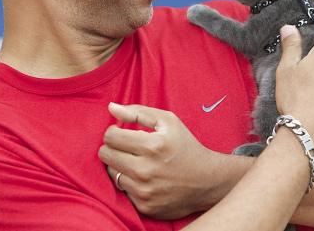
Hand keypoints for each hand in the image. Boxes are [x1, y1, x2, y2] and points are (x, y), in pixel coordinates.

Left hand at [98, 103, 233, 218]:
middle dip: (112, 147)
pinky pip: (121, 189)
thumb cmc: (185, 146)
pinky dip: (128, 181)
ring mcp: (144, 191)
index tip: (122, 132)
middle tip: (126, 146)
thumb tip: (111, 107)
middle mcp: (146, 170)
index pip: (110, 136)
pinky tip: (142, 176)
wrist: (207, 181)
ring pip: (110, 172)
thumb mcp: (168, 121)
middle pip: (105, 154)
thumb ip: (137, 112)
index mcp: (152, 145)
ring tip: (135, 160)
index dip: (114, 131)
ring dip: (119, 164)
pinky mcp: (144, 206)